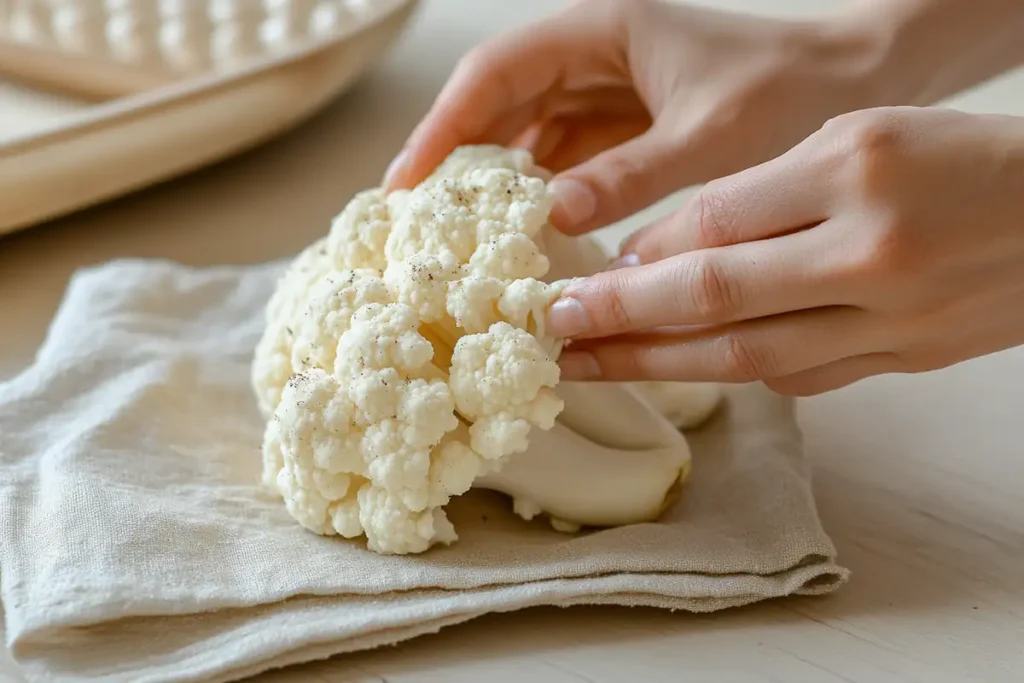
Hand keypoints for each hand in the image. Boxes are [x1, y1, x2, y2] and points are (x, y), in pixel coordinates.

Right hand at [384, 0, 892, 234]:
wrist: (856, 84)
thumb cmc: (793, 92)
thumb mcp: (712, 137)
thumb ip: (632, 175)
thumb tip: (548, 218)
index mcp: (602, 30)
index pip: (495, 73)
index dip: (444, 127)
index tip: (408, 186)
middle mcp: (592, 54)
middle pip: (496, 102)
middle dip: (454, 159)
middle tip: (418, 226)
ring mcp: (605, 90)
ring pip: (523, 132)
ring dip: (491, 181)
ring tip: (457, 240)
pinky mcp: (622, 127)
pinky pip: (559, 158)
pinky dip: (535, 194)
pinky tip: (522, 236)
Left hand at [550, 107, 1023, 394]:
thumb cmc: (952, 158)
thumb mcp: (853, 139)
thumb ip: (758, 195)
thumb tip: (659, 253)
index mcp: (853, 169)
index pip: (714, 220)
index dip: (639, 256)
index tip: (586, 276)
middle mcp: (870, 247)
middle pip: (715, 297)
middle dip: (621, 319)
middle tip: (555, 331)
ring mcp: (892, 314)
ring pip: (749, 355)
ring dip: (658, 366)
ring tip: (593, 369)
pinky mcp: (905, 360)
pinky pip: (801, 378)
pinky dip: (734, 375)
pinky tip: (684, 374)